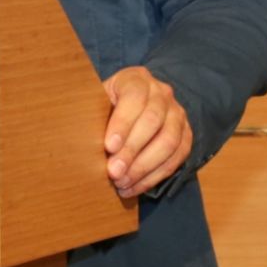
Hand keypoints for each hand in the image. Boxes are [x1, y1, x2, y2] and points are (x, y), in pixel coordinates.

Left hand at [102, 67, 192, 198]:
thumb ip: (93, 114)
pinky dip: (154, 176)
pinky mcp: (186, 136)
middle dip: (132, 150)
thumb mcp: (97, 102)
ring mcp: (177, 114)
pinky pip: (176, 158)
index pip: (134, 98)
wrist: (132, 109)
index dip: (122, 123)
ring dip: (144, 167)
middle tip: (113, 172)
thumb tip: (80, 138)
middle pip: (153, 121)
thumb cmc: (107, 106)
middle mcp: (162, 93)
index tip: (108, 146)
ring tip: (122, 183)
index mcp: (137, 79)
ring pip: (168, 142)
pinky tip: (133, 187)